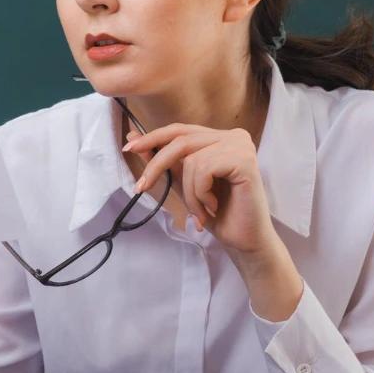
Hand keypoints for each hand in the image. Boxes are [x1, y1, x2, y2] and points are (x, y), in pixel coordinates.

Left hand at [122, 123, 278, 255]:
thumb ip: (163, 160)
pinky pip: (203, 169)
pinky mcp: (245, 160)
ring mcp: (241, 146)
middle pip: (180, 141)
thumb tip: (134, 135)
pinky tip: (213, 207)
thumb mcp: (184, 183)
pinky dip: (200, 194)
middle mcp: (234, 136)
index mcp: (220, 138)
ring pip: (190, 160)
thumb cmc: (218, 214)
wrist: (245, 241)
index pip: (180, 130)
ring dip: (188, 193)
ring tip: (200, 211)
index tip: (128, 147)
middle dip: (157, 166)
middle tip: (141, 187)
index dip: (152, 137)